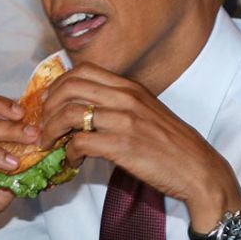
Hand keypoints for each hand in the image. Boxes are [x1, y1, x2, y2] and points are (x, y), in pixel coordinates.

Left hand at [38, 64, 240, 223]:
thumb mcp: (145, 112)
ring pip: (69, 113)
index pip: (82, 70)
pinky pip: (79, 143)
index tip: (50, 103)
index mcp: (130, 87)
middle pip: (69, 87)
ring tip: (49, 144)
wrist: (197, 169)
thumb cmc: (170, 145)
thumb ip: (118, 105)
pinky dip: (68, 153)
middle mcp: (125, 98)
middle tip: (43, 125)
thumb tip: (86, 110)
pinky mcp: (122, 146)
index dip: (58, 85)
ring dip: (50, 130)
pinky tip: (73, 161)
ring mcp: (123, 121)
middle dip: (47, 106)